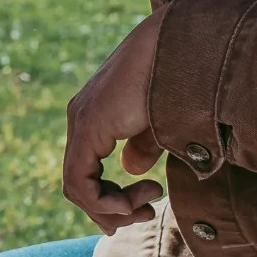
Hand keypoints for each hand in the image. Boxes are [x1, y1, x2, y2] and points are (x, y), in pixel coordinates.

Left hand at [62, 12, 165, 235]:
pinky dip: (103, 202)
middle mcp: (80, 120)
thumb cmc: (178, 76)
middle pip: (80, 184)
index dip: (111, 200)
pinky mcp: (87, 128)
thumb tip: (131, 169)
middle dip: (112, 209)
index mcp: (94, 117)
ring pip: (77, 188)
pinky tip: (131, 203)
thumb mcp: (158, 122)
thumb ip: (142, 145)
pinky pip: (79, 182)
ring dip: (112, 209)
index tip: (146, 206)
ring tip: (148, 206)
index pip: (87, 172)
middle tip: (147, 214)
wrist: (179, 43)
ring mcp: (80, 123)